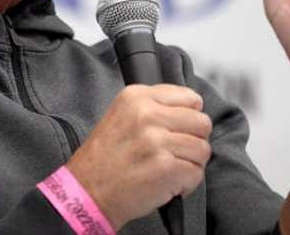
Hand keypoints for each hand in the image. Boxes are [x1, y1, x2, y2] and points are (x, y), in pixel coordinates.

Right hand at [66, 84, 211, 229]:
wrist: (87, 192)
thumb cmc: (104, 159)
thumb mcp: (120, 115)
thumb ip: (154, 106)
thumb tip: (192, 109)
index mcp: (136, 97)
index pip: (190, 98)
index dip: (188, 117)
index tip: (178, 130)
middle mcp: (147, 115)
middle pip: (201, 123)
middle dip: (194, 141)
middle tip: (175, 152)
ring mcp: (157, 141)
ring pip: (202, 149)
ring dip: (190, 164)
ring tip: (169, 169)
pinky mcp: (166, 168)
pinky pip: (196, 173)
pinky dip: (186, 184)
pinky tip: (167, 184)